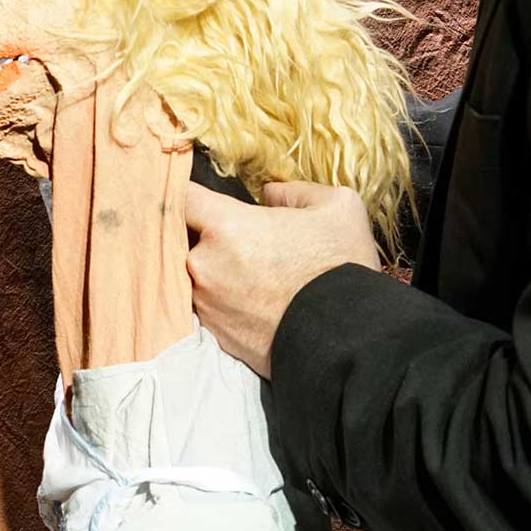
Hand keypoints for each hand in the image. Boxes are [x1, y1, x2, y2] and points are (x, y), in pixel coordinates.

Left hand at [183, 180, 380, 378]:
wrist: (350, 339)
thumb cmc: (342, 268)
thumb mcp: (336, 207)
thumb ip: (294, 191)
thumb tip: (270, 194)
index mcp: (226, 226)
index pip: (181, 197)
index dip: (188, 195)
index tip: (200, 199)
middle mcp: (204, 263)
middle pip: (185, 239)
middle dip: (206, 237)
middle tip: (239, 243)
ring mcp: (206, 302)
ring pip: (196, 275)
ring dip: (215, 273)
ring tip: (252, 279)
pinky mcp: (214, 334)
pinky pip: (208, 307)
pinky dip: (223, 302)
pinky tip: (252, 303)